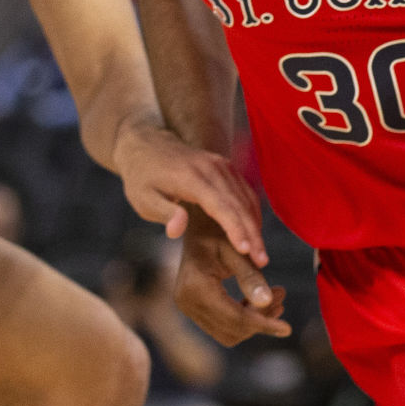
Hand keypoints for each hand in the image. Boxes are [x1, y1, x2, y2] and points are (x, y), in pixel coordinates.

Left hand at [114, 118, 267, 266]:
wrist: (147, 144)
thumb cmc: (142, 177)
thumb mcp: (143, 198)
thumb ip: (164, 213)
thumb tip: (178, 230)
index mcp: (192, 177)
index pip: (221, 206)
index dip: (235, 229)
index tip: (246, 251)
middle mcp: (212, 168)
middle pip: (239, 204)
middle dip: (252, 234)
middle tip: (261, 261)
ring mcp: (222, 165)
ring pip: (246, 198)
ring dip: (255, 226)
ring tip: (261, 253)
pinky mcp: (226, 167)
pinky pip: (245, 191)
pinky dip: (252, 212)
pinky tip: (254, 232)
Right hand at [175, 211, 290, 345]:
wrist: (196, 222)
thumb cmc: (219, 231)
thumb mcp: (238, 250)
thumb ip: (251, 277)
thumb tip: (267, 302)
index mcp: (196, 286)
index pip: (235, 317)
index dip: (263, 324)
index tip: (287, 329)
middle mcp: (186, 301)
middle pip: (232, 328)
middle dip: (260, 319)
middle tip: (282, 295)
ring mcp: (187, 306)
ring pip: (228, 332)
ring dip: (254, 320)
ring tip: (277, 296)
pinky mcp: (193, 306)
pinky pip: (222, 324)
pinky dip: (244, 317)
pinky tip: (262, 300)